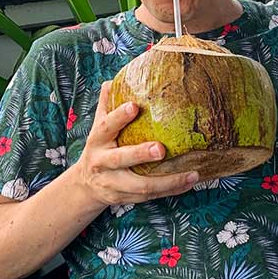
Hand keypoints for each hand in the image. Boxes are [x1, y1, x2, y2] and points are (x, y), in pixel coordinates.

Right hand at [75, 81, 198, 207]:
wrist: (85, 185)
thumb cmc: (100, 148)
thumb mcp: (98, 127)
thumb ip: (106, 105)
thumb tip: (113, 80)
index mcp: (98, 141)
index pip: (106, 126)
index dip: (119, 117)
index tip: (134, 106)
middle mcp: (103, 163)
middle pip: (121, 159)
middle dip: (140, 154)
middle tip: (161, 148)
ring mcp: (114, 184)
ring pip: (141, 186)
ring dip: (168, 181)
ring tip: (192, 173)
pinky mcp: (126, 198)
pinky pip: (151, 196)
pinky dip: (171, 190)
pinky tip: (189, 182)